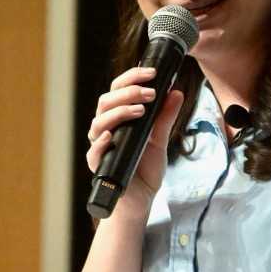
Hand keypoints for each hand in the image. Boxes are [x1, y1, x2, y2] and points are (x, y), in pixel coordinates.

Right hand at [86, 66, 183, 211]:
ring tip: (140, 110)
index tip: (152, 72)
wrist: (142, 199)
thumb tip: (176, 92)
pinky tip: (112, 136)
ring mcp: (100, 147)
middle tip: (151, 93)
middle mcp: (106, 129)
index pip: (118, 90)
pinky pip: (94, 152)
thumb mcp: (160, 140)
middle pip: (106, 102)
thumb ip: (165, 117)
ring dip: (119, 112)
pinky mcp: (99, 166)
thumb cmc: (145, 168)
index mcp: (118, 119)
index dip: (131, 78)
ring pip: (99, 122)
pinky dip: (103, 142)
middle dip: (128, 92)